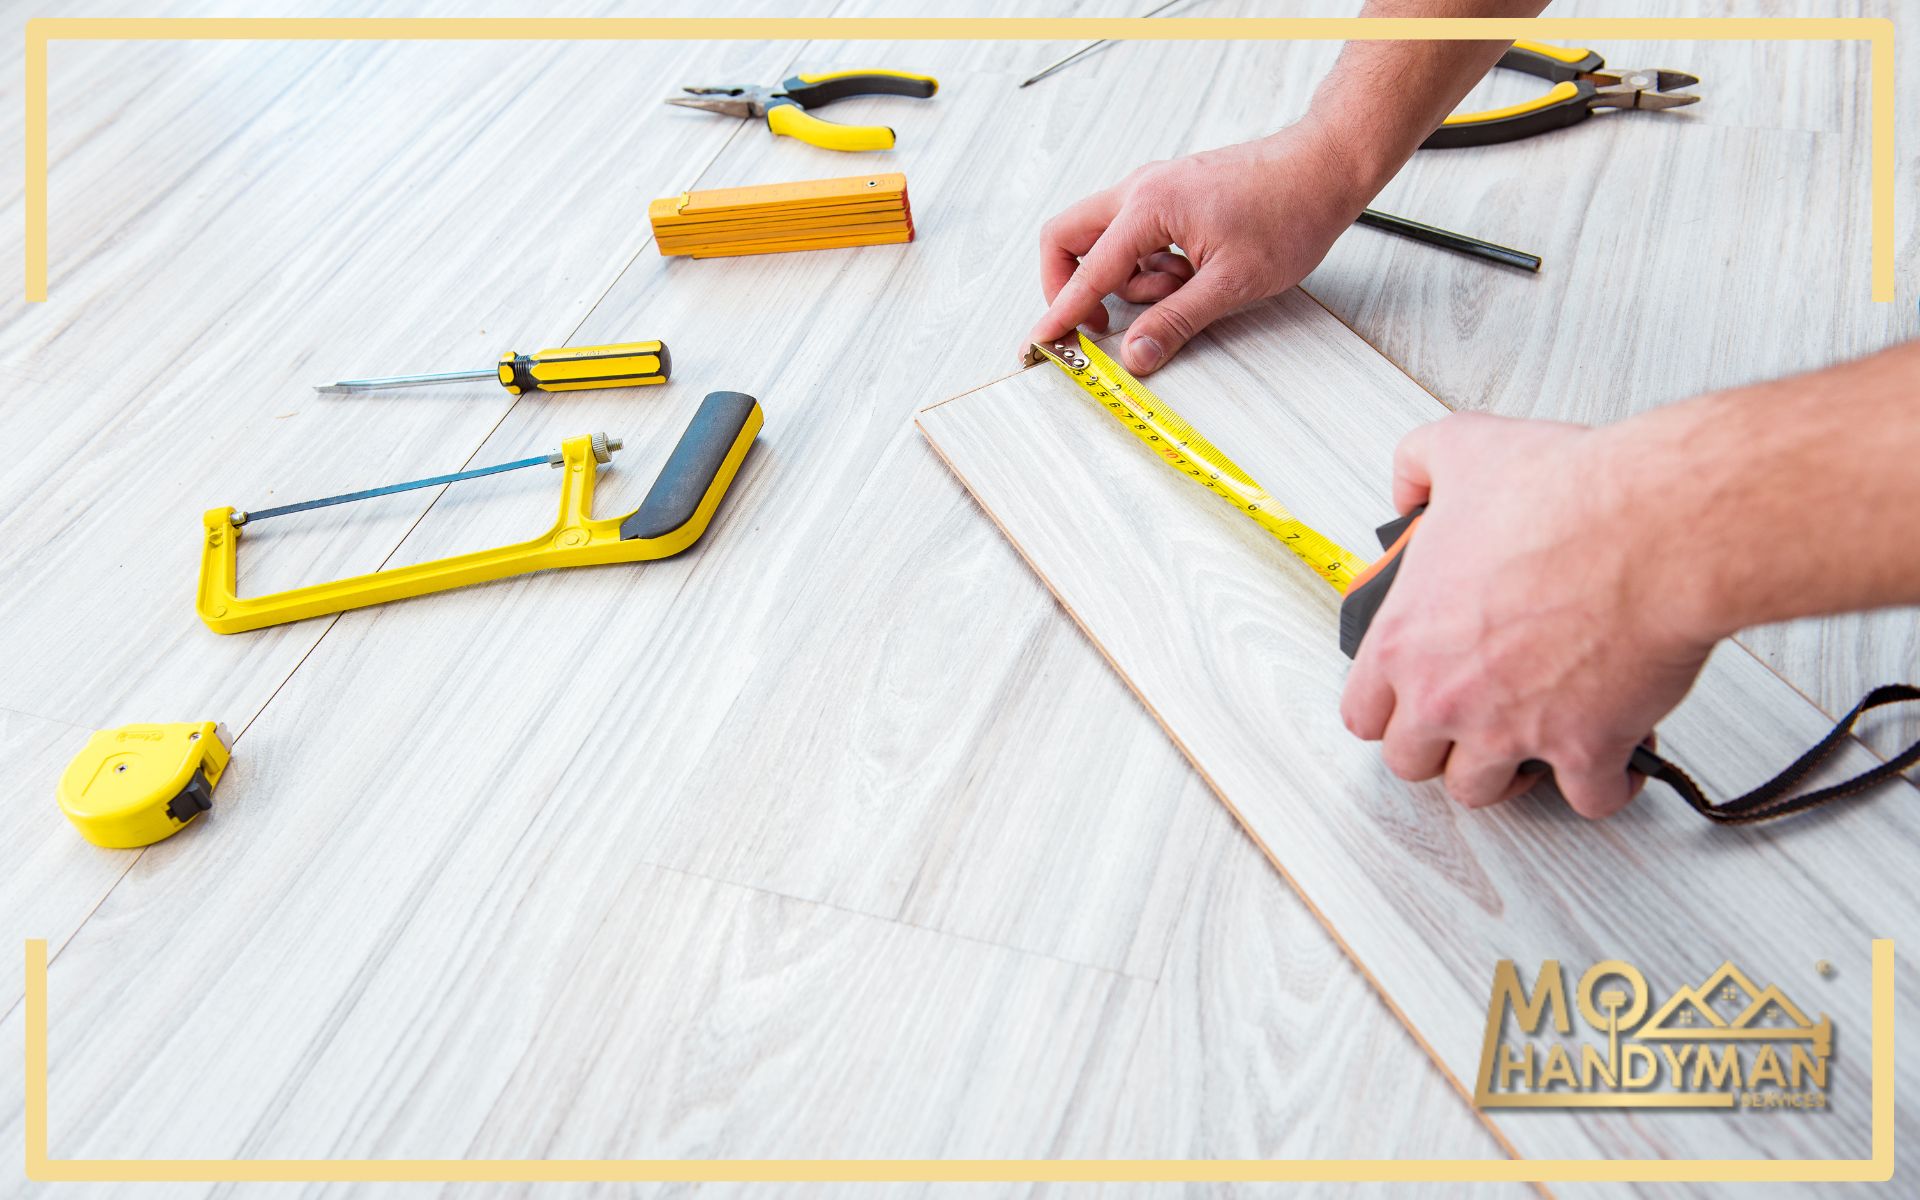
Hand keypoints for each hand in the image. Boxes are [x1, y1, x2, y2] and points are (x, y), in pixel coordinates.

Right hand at [1028, 121, 1373, 374]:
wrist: (1324, 169)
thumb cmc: (1289, 212)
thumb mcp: (1231, 283)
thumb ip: (1175, 321)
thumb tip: (1135, 355)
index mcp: (1148, 207)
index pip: (1087, 271)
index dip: (1060, 313)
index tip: (1042, 342)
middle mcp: (1140, 190)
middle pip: (1068, 238)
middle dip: (1070, 285)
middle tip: (1095, 322)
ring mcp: (1153, 190)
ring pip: (1103, 241)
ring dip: (1127, 279)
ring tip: (1180, 290)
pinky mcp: (1169, 196)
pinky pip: (1133, 236)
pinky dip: (1148, 265)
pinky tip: (1190, 274)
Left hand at [1338, 412, 1721, 818]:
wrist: (1654, 524)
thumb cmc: (1568, 494)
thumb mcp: (1461, 448)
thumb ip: (1416, 466)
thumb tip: (1408, 488)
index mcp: (1405, 638)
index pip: (1362, 711)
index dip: (1388, 707)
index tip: (1408, 699)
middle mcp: (1447, 694)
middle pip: (1412, 762)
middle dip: (1441, 746)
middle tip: (1468, 720)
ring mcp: (1511, 730)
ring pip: (1485, 792)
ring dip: (1508, 773)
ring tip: (1528, 743)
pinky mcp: (1585, 749)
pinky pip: (1588, 798)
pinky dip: (1604, 785)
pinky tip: (1611, 761)